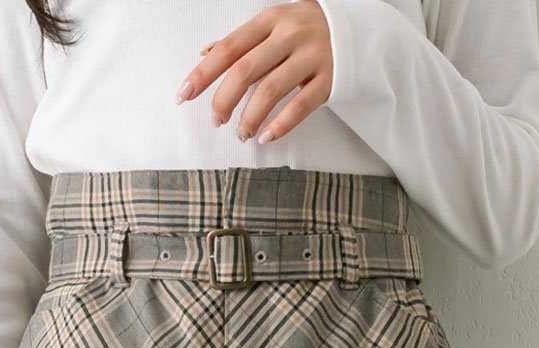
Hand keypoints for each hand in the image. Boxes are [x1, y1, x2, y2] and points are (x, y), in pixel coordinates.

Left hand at [175, 2, 333, 145]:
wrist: (356, 28)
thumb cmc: (305, 29)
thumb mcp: (273, 25)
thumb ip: (241, 41)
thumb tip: (205, 54)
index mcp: (270, 20)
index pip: (228, 48)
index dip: (203, 74)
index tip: (183, 95)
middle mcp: (290, 35)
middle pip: (245, 71)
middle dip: (224, 100)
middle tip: (217, 121)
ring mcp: (311, 56)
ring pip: (270, 91)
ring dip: (249, 118)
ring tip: (241, 133)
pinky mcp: (329, 79)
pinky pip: (300, 106)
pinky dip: (280, 125)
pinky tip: (265, 136)